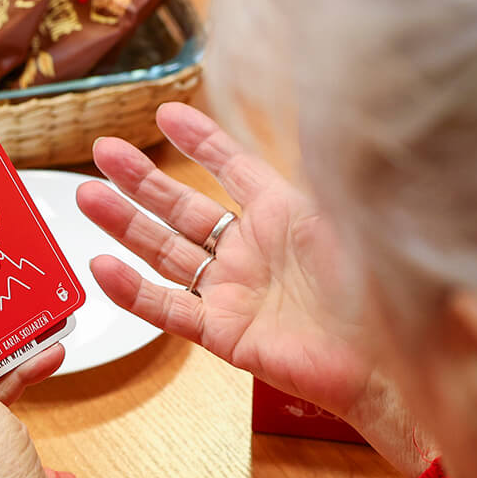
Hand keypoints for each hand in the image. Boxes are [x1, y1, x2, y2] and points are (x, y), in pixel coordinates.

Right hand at [76, 101, 373, 418]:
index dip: (201, 141)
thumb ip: (322, 172)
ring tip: (87, 196)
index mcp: (286, 216)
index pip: (234, 168)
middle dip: (142, 180)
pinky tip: (103, 266)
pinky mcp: (225, 333)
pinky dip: (135, 290)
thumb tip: (321, 116)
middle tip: (103, 151)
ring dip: (126, 225)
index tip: (165, 115)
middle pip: (184, 208)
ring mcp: (235, 292)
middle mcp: (254, 251)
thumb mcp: (350, 216)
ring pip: (167, 252)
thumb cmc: (384, 290)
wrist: (389, 362)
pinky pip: (170, 308)